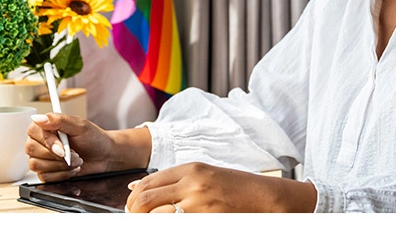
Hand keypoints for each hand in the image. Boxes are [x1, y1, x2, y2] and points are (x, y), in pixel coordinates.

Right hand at [25, 113, 113, 181]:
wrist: (104, 156)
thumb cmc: (93, 138)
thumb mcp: (79, 126)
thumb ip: (59, 120)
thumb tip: (38, 118)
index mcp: (46, 126)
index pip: (33, 132)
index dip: (48, 142)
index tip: (62, 149)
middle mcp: (41, 141)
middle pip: (32, 149)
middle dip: (57, 156)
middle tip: (74, 154)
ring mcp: (41, 157)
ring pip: (36, 165)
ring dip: (60, 165)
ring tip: (75, 160)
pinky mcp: (45, 172)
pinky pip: (44, 177)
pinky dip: (61, 174)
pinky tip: (71, 169)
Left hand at [125, 162, 317, 212]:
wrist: (264, 197)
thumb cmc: (235, 187)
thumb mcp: (204, 175)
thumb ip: (173, 180)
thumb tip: (136, 188)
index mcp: (191, 168)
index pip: (147, 183)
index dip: (133, 199)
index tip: (131, 208)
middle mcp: (191, 183)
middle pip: (144, 200)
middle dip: (133, 213)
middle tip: (134, 220)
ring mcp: (197, 203)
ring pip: (155, 216)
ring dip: (147, 222)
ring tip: (148, 224)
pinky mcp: (204, 219)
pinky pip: (174, 224)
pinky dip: (165, 226)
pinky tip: (167, 225)